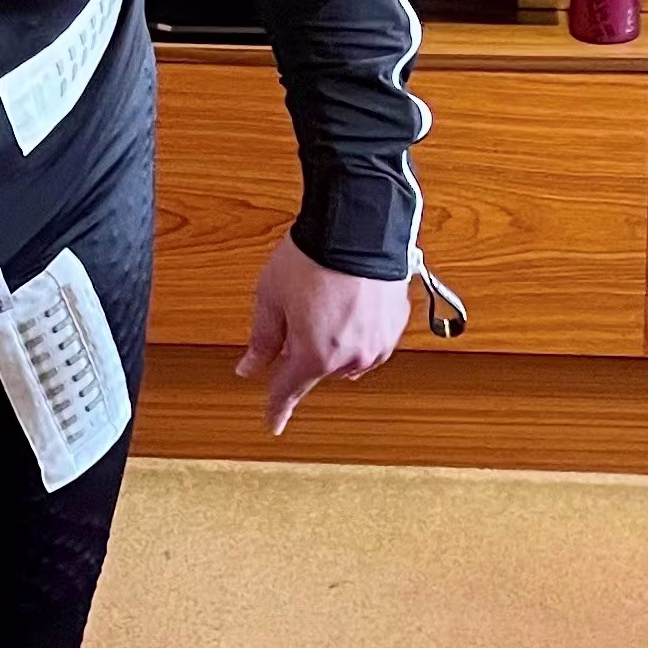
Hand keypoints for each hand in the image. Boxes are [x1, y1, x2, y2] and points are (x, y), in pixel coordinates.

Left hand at [235, 236, 412, 437]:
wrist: (359, 224)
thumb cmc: (315, 256)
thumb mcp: (271, 297)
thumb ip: (262, 339)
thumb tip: (250, 367)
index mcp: (315, 355)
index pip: (289, 391)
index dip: (277, 409)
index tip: (273, 423)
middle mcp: (350, 356)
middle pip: (318, 368)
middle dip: (305, 349)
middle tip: (296, 315)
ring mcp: (378, 341)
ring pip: (348, 357)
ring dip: (334, 341)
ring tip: (325, 302)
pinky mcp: (397, 322)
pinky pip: (372, 339)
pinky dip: (359, 329)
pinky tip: (350, 304)